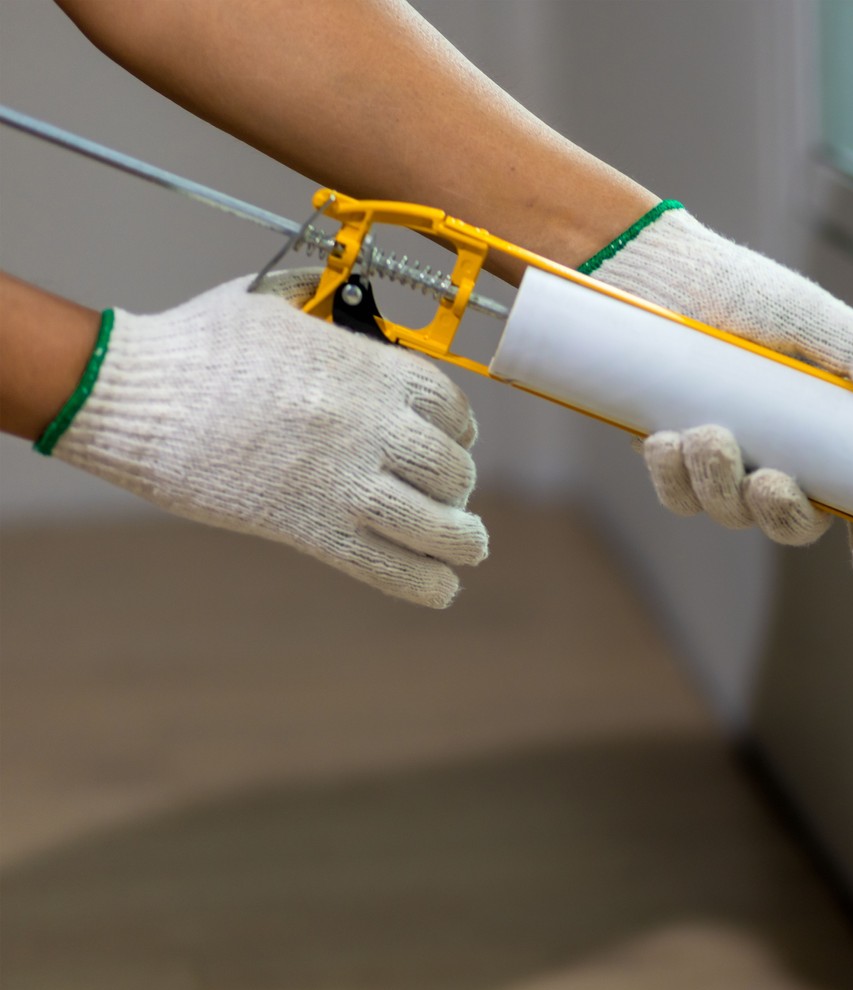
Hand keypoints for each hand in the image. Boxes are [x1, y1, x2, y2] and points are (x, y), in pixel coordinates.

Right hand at [46, 272, 487, 606]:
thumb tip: (333, 287)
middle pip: (450, 468)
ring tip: (468, 547)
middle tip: (451, 498)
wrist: (133, 393)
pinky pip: (385, 563)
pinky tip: (441, 589)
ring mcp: (342, 478)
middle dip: (458, 487)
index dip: (461, 430)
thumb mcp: (268, 300)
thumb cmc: (194, 344)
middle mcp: (369, 424)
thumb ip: (314, 295)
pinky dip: (422, 582)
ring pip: (432, 521)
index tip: (459, 444)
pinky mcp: (308, 525)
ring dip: (460, 539)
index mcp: (368, 368)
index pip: (450, 407)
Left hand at [586, 204, 852, 579]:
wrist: (664, 272)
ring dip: (720, 487)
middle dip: (782, 516)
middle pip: (796, 526)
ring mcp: (731, 467)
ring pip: (732, 515)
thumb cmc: (748, 293)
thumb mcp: (817, 319)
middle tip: (768, 481)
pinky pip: (680, 498)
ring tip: (705, 433)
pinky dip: (675, 479)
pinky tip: (667, 440)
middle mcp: (788, 463)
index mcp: (837, 441)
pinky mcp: (678, 462)